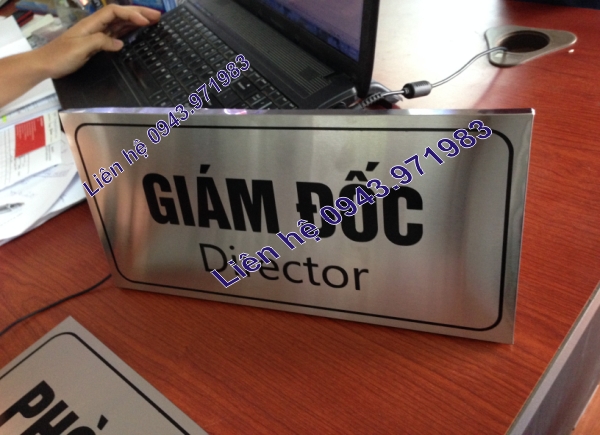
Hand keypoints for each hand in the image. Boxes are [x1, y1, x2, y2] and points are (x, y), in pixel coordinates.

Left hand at [35, 4, 160, 78]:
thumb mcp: (80, 49)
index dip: (131, 14)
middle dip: (138, 13)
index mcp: (91, 24)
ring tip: (152, 21)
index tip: (146, 21)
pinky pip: (116, 33)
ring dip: (136, 20)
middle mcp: (95, 26)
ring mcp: (96, 34)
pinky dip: (128, 30)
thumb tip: (120, 43)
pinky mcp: (97, 43)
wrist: (45, 65)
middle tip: (157, 16)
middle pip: (119, 14)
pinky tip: (136, 32)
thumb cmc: (60, 56)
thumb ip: (100, 42)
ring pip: (119, 23)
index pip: (114, 12)